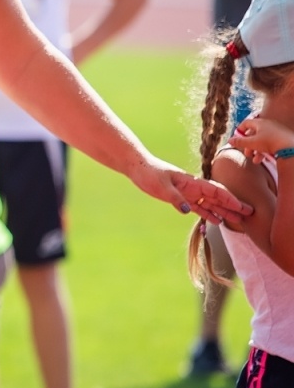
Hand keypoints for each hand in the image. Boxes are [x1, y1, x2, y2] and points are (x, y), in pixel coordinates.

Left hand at [129, 156, 250, 225]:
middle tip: (249, 214)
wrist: (137, 167)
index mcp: (192, 182)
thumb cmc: (149, 174)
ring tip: (238, 220)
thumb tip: (187, 209)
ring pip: (210, 203)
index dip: (230, 199)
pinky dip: (208, 213)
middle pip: (218, 197)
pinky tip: (216, 220)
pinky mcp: (180, 198)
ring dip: (224, 211)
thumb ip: (174, 198)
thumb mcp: (161, 186)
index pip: (216, 191)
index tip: (243, 207)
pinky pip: (198, 207)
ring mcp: (188, 193)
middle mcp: (193, 187)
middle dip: (233, 205)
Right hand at [233, 116, 293, 159]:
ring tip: (256, 160)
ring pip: (262, 140)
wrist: (290, 147)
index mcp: (259, 122)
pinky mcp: (282, 137)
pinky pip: (270, 143)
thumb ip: (240, 142)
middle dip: (249, 146)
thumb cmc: (270, 142)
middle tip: (247, 154)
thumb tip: (229, 141)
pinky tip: (265, 159)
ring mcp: (276, 131)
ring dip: (257, 151)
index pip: (245, 123)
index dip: (239, 131)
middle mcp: (268, 124)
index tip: (237, 139)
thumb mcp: (252, 143)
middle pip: (253, 134)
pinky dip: (266, 150)